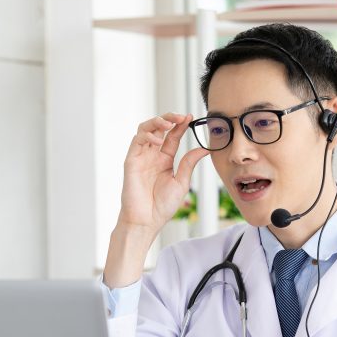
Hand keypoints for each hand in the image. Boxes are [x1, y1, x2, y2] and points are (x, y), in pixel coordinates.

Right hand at [117, 113, 209, 233]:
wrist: (147, 220)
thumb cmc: (162, 206)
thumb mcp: (181, 182)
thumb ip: (189, 163)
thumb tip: (205, 148)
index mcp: (164, 160)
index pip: (172, 136)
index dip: (180, 125)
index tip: (190, 117)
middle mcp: (152, 155)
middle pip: (159, 128)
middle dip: (170, 118)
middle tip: (182, 116)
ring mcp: (141, 157)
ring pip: (146, 129)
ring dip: (157, 122)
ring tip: (170, 123)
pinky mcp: (131, 161)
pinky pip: (137, 141)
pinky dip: (147, 134)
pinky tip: (158, 137)